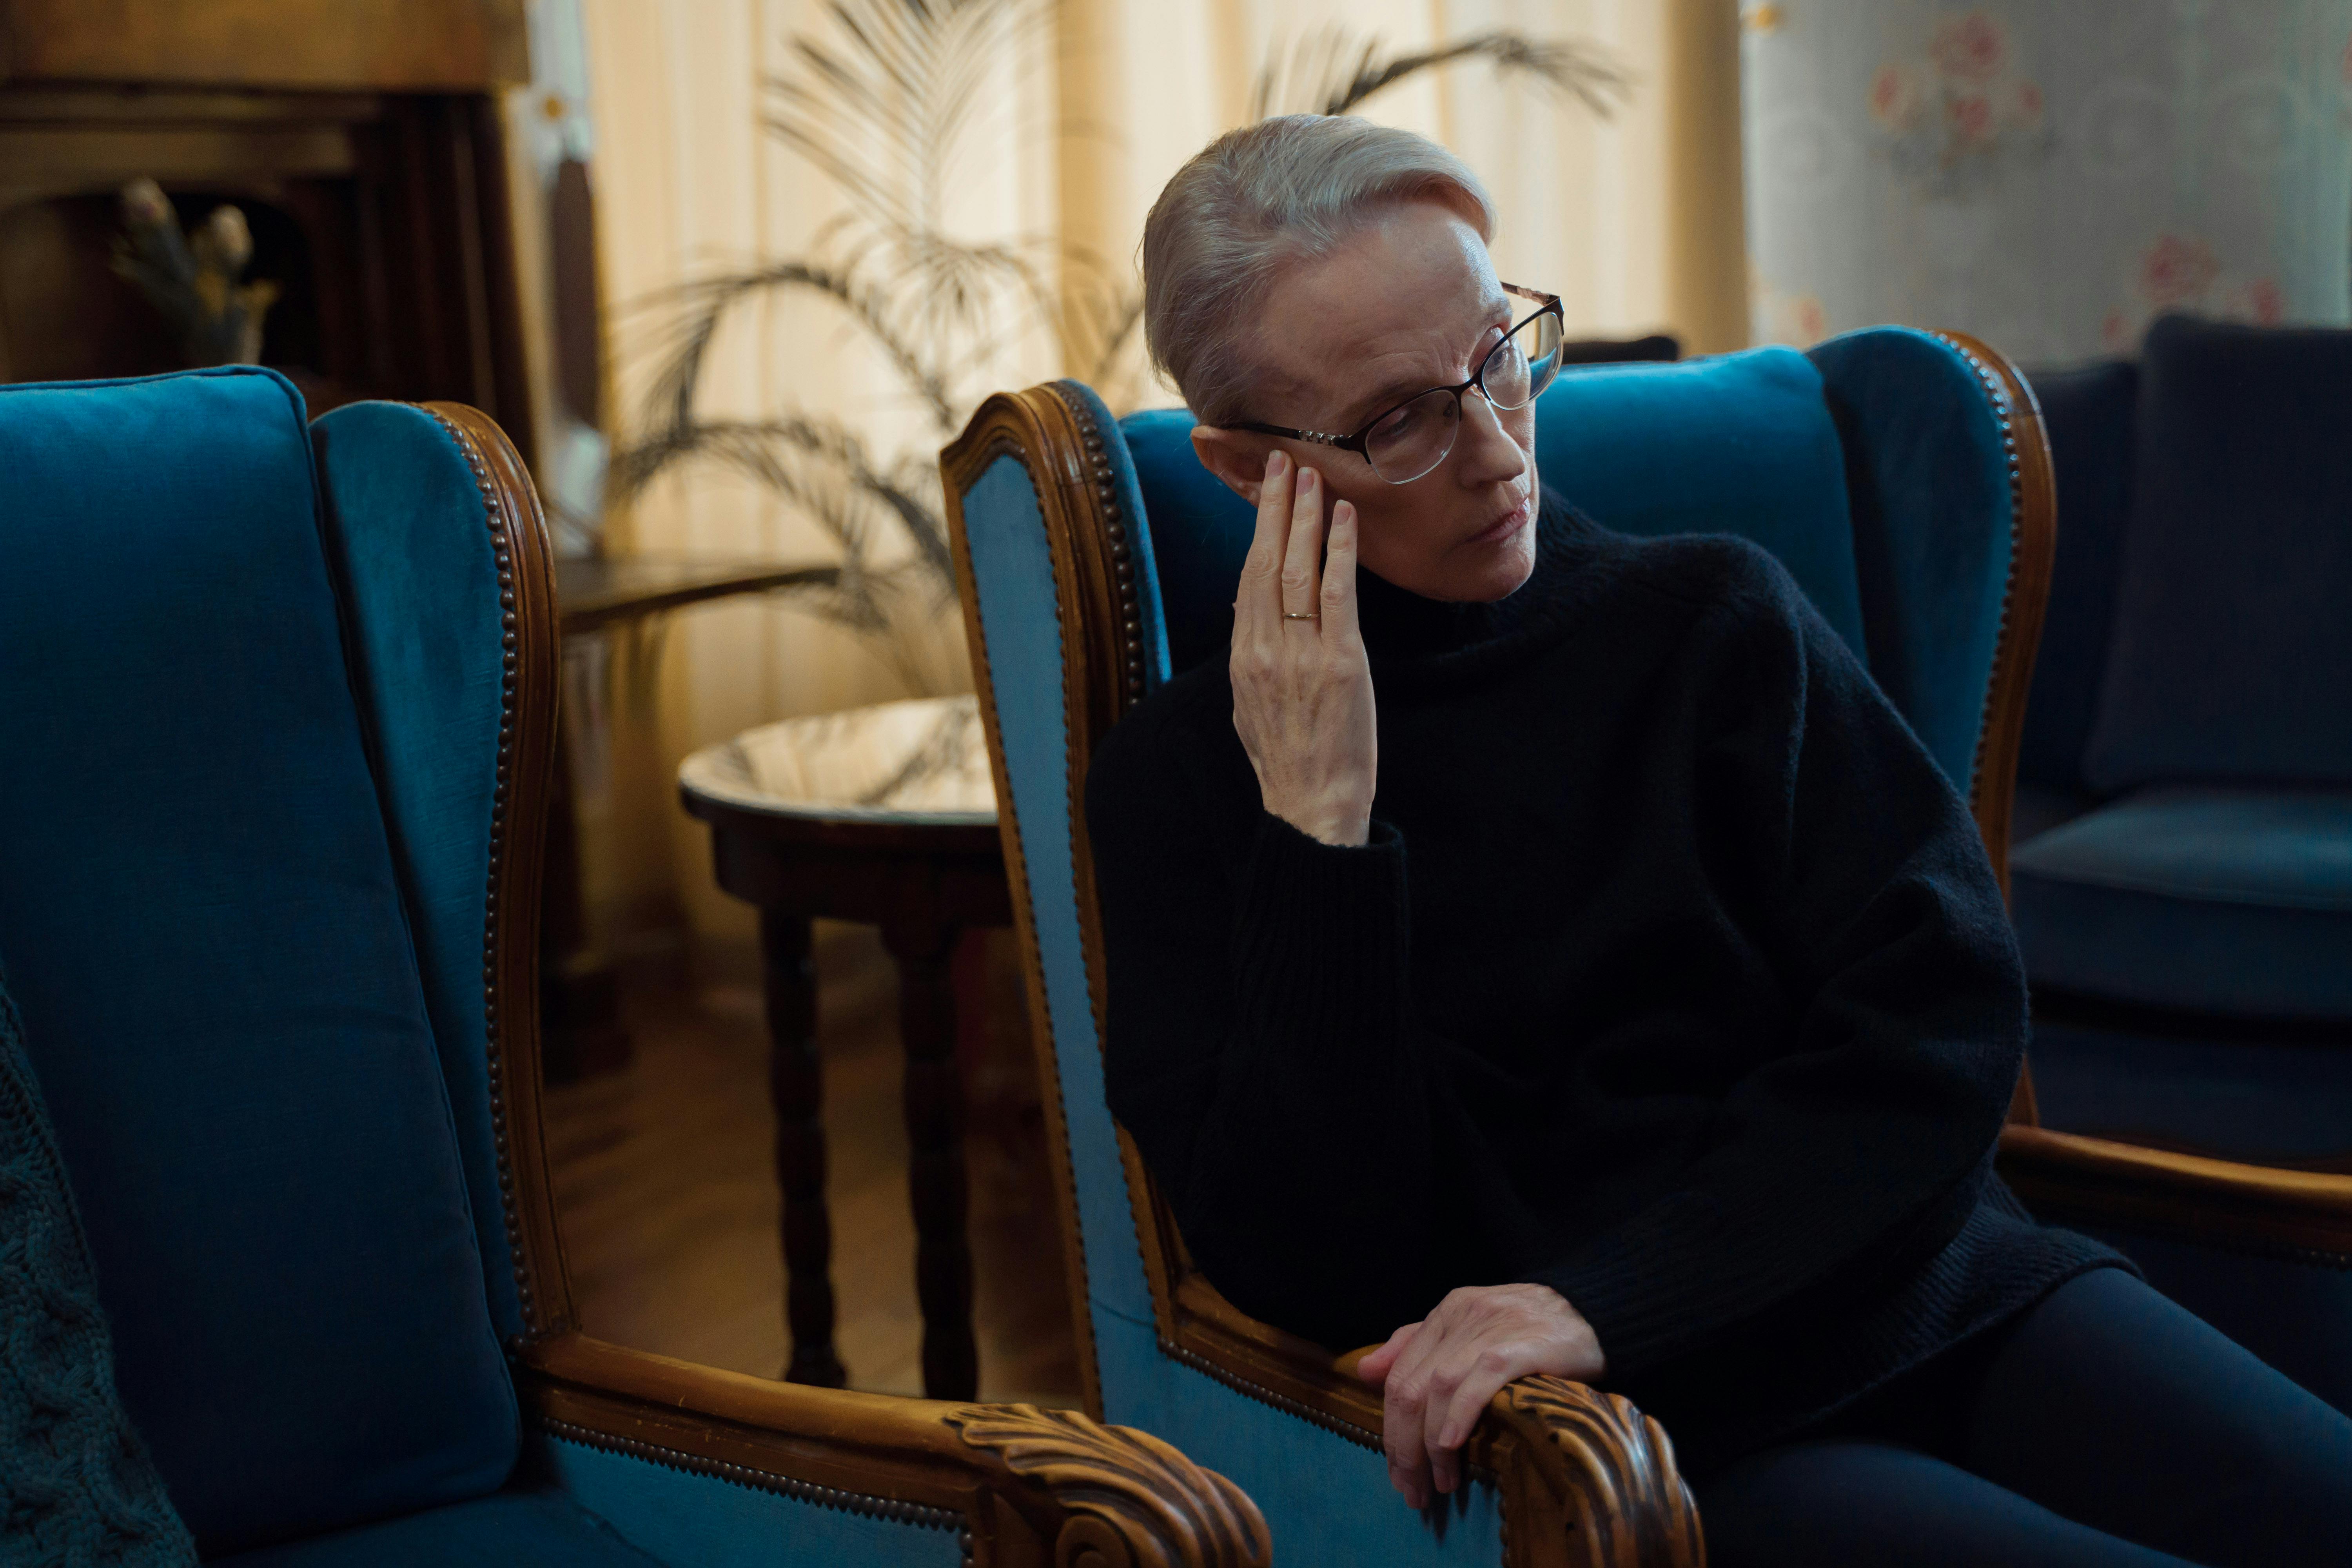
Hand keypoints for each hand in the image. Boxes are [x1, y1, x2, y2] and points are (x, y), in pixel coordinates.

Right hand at [1229, 451, 1375, 846]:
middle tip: (1283, 462)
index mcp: (1244, 657)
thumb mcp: (1250, 706)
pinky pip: (1337, 593)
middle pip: (1265, 562)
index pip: (1247, 577)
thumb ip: (1252, 657)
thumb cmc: (1287, 761)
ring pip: (1296, 569)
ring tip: (1312, 475)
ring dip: (1305, 517)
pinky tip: (1344, 518)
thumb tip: (1250, 611)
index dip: (1257, 530)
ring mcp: (1300, 654)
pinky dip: (1339, 551)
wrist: (1311, 806)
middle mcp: (1265, 648)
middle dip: (1274, 508)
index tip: (1265, 492)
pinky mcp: (1338, 662)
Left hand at [1356, 1283, 1604, 1509]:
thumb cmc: (1531, 1330)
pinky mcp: (1522, 1344)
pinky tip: (1451, 1444)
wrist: (1596, 1312)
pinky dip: (1459, 1414)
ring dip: (1429, 1442)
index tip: (1397, 1471)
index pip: (1399, 1374)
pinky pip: (1480, 1380)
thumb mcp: (1470, 1330)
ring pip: (1438, 1387)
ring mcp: (1490, 1328)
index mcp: (1446, 1312)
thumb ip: (1417, 1345)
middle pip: (1411, 1386)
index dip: (1390, 1428)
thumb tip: (1364, 1371)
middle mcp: (1462, 1316)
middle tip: (1411, 1487)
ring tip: (1438, 1480)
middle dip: (1403, 1444)